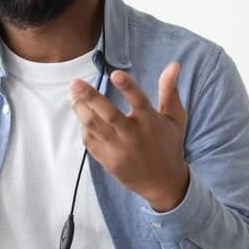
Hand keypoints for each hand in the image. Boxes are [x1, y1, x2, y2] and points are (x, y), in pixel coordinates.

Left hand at [70, 63, 189, 211]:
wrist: (163, 183)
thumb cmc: (169, 145)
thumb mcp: (175, 118)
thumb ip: (169, 91)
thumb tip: (173, 64)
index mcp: (151, 122)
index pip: (139, 101)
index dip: (128, 87)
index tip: (115, 73)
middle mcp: (133, 136)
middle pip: (109, 114)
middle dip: (90, 97)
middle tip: (75, 83)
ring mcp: (119, 150)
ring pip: (94, 127)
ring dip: (81, 110)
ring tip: (73, 95)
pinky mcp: (108, 161)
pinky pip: (90, 141)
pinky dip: (84, 127)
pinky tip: (81, 115)